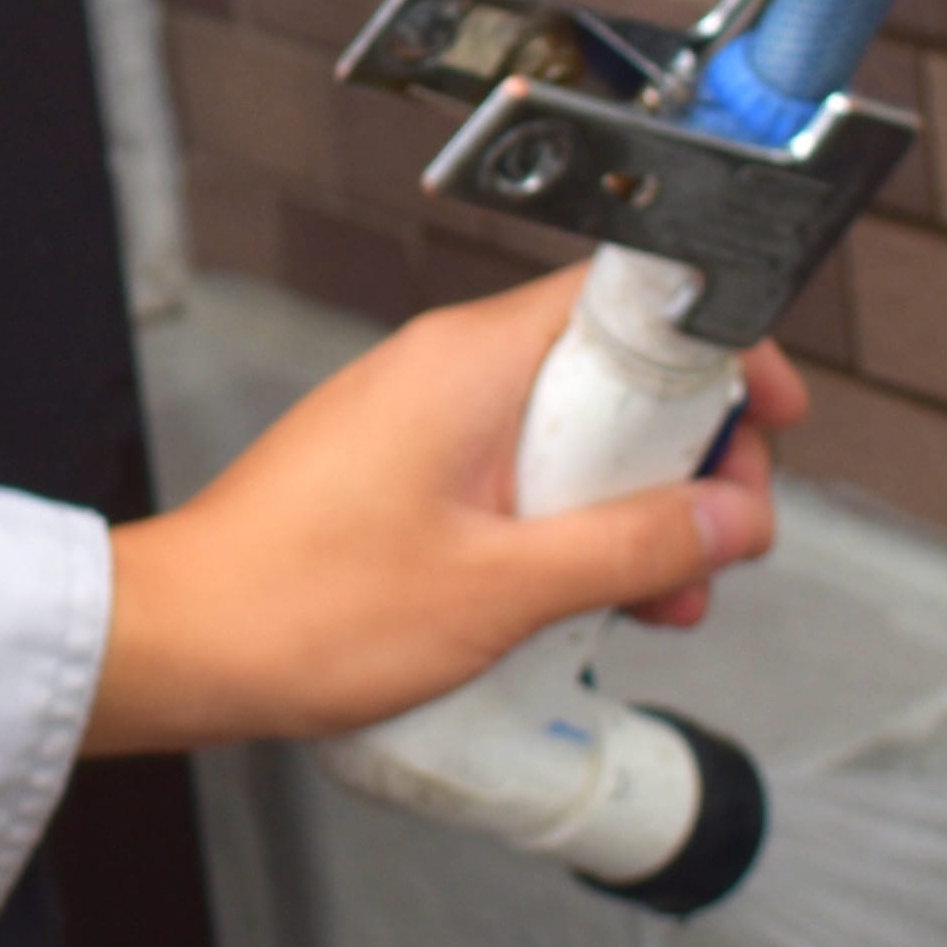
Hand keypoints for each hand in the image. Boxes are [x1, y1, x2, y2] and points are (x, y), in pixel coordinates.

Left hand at [85, 265, 809, 752]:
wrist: (176, 644)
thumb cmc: (298, 609)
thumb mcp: (502, 592)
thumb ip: (634, 548)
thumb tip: (732, 519)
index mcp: (474, 364)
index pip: (633, 302)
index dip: (720, 353)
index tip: (770, 419)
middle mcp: (450, 372)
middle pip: (617, 379)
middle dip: (687, 464)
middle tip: (714, 545)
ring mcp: (424, 422)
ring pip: (572, 441)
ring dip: (631, 515)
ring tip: (654, 603)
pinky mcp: (405, 473)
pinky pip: (518, 479)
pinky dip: (566, 533)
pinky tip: (577, 607)